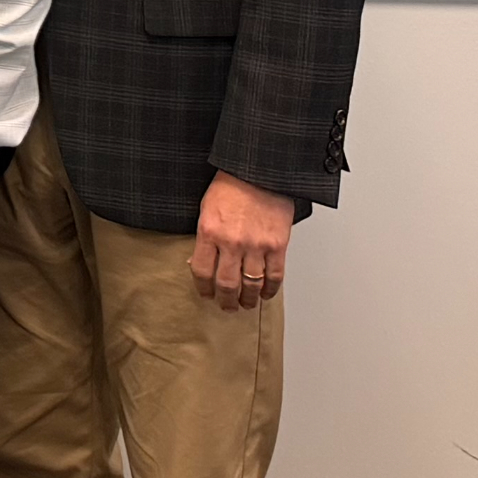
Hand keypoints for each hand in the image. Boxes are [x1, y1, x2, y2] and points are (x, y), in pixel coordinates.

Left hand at [190, 172, 293, 310]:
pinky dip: (270, 290)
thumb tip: (200, 261)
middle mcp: (232, 242)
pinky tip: (266, 294)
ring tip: (246, 304)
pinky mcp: (277, 245)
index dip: (203, 288)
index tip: (206, 294)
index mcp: (209, 232)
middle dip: (225, 301)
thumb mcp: (206, 209)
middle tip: (227, 306)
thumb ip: (205, 237)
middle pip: (226, 284)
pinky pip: (274, 276)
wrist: (259, 171)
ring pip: (251, 285)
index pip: (202, 271)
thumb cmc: (231, 185)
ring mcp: (256, 246)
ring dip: (248, 300)